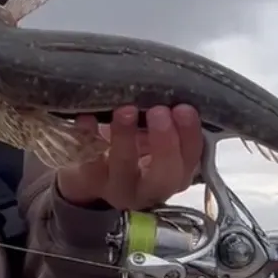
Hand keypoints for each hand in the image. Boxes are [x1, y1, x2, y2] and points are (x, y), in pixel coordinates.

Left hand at [57, 105, 202, 209]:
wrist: (91, 173)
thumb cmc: (133, 146)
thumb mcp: (155, 135)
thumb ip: (168, 120)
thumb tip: (170, 90)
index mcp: (174, 174)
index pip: (191, 159)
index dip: (190, 135)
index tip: (184, 108)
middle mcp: (148, 187)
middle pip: (164, 175)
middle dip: (165, 143)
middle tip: (159, 111)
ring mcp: (116, 186)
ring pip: (124, 168)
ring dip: (126, 138)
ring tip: (125, 110)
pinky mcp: (87, 179)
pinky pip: (87, 159)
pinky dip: (87, 135)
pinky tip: (87, 117)